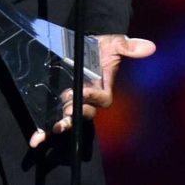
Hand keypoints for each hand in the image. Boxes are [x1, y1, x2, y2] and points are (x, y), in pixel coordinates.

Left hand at [28, 34, 156, 147]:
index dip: (92, 97)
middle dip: (75, 116)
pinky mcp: (59, 103)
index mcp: (102, 89)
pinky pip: (52, 118)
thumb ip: (128, 47)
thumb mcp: (115, 44)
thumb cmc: (101, 46)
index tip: (80, 91)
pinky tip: (35, 140)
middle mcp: (88, 99)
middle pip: (85, 114)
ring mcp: (73, 102)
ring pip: (70, 120)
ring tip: (53, 129)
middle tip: (65, 114)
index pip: (101, 99)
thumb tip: (149, 47)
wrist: (83, 45)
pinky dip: (44, 131)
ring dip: (61, 126)